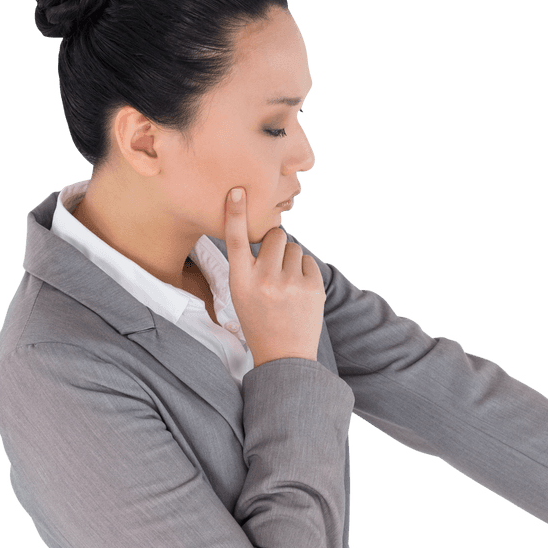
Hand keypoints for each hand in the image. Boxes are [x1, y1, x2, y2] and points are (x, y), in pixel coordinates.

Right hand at [224, 186, 325, 365]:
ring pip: (294, 248)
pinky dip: (305, 271)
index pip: (235, 239)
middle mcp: (264, 279)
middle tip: (275, 266)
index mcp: (240, 281)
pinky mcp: (312, 288)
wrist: (284, 355)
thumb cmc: (259, 321)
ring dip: (291, 259)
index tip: (238, 191)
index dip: (235, 213)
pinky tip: (299, 291)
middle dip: (276, 245)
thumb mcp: (241, 295)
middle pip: (275, 236)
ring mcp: (290, 283)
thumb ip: (249, 266)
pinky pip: (309, 261)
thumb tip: (271, 236)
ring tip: (286, 285)